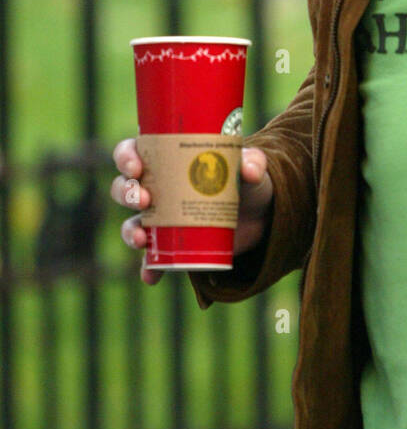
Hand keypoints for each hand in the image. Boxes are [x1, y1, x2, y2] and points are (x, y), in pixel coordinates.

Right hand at [110, 137, 273, 283]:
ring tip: (142, 238)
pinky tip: (151, 276)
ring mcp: (161, 218)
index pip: (132, 152)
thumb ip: (253, 163)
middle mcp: (157, 188)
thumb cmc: (246, 181)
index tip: (136, 167)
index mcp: (166, 158)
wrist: (259, 216)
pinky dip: (148, 268)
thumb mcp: (251, 168)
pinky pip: (151, 258)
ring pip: (131, 223)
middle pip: (124, 187)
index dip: (126, 157)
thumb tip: (249, 170)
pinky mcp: (171, 245)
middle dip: (126, 193)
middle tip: (144, 199)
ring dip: (130, 231)